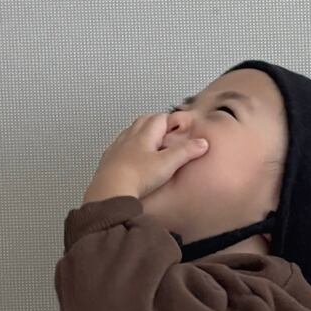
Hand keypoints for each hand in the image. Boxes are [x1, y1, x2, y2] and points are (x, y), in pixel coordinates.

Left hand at [83, 113, 207, 203]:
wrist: (110, 191)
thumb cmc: (137, 176)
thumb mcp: (167, 164)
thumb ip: (185, 152)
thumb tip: (202, 143)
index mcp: (144, 135)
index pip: (159, 118)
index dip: (171, 120)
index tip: (180, 126)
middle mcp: (129, 137)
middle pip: (143, 121)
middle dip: (155, 122)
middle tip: (165, 130)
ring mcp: (117, 148)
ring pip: (129, 132)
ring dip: (140, 133)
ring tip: (149, 142)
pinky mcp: (108, 161)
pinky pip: (118, 147)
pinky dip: (127, 147)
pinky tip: (130, 157)